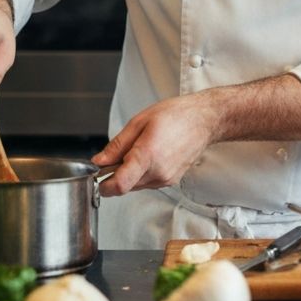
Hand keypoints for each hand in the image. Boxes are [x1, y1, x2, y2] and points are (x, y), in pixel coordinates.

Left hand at [92, 91, 221, 195]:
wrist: (203, 120)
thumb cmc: (175, 115)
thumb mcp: (139, 122)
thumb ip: (117, 145)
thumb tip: (100, 160)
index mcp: (148, 155)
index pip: (119, 184)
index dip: (103, 185)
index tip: (97, 177)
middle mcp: (158, 173)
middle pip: (125, 185)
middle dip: (116, 173)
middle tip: (120, 152)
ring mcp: (165, 179)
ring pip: (135, 185)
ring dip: (130, 172)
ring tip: (140, 148)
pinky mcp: (170, 181)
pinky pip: (147, 182)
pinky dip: (142, 172)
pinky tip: (150, 154)